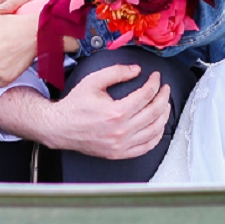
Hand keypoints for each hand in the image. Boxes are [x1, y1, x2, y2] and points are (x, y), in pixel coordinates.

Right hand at [33, 67, 170, 160]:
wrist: (60, 127)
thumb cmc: (75, 106)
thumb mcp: (93, 81)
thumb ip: (116, 72)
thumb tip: (136, 70)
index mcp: (116, 112)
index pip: (146, 95)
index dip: (154, 83)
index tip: (156, 77)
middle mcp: (121, 131)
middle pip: (154, 112)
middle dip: (163, 97)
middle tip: (164, 89)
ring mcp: (121, 145)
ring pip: (154, 130)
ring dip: (164, 115)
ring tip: (165, 104)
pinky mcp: (119, 153)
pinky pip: (146, 147)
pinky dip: (156, 136)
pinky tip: (158, 127)